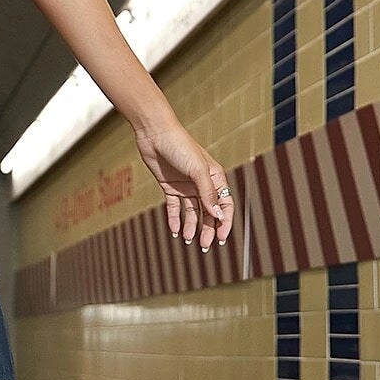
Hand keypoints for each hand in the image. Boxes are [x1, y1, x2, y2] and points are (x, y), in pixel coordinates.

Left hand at [133, 116, 234, 249]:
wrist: (155, 134)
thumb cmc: (180, 147)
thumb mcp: (197, 171)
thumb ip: (208, 193)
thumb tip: (219, 216)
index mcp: (215, 177)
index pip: (224, 204)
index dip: (225, 222)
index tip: (221, 238)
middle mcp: (202, 183)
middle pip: (208, 212)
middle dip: (208, 229)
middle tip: (205, 246)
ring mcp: (186, 186)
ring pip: (192, 212)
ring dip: (191, 227)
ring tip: (188, 240)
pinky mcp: (170, 187)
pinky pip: (175, 207)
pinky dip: (175, 219)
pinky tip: (174, 231)